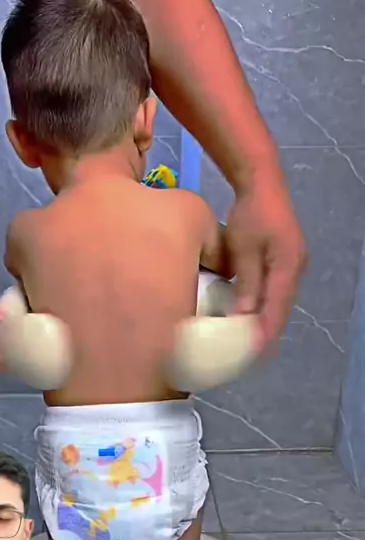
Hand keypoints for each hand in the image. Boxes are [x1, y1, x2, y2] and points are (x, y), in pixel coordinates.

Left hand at [225, 176, 307, 350]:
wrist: (262, 185)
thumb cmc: (250, 214)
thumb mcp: (242, 249)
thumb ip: (245, 281)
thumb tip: (243, 314)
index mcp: (288, 266)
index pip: (277, 307)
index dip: (266, 331)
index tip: (254, 351)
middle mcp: (296, 269)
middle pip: (281, 307)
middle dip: (267, 330)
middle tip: (249, 354)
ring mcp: (294, 265)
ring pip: (280, 300)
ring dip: (266, 319)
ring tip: (250, 341)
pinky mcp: (287, 261)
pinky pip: (277, 290)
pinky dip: (266, 305)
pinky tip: (252, 316)